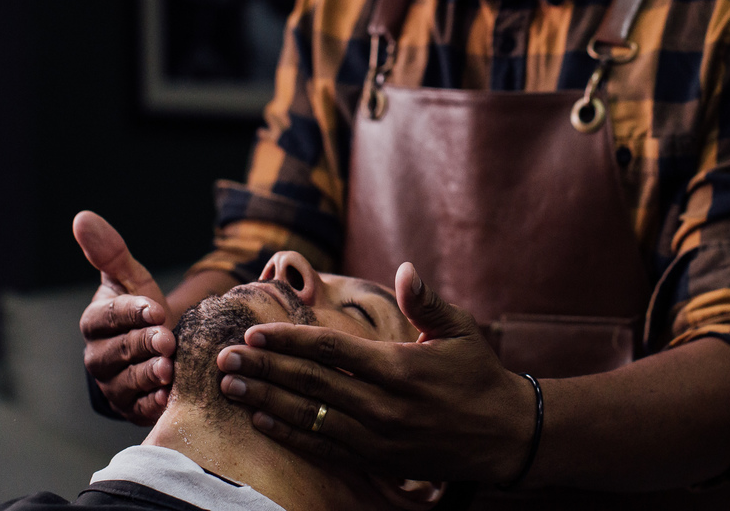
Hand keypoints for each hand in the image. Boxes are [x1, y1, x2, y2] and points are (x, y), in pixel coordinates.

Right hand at [75, 210, 175, 425]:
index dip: (131, 312)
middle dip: (143, 344)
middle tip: (167, 340)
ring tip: (168, 369)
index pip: (108, 316)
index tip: (155, 308)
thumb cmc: (142, 309)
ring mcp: (113, 384)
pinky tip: (167, 396)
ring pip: (127, 381)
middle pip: (118, 350)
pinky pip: (139, 408)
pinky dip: (152, 403)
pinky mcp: (132, 407)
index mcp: (95, 322)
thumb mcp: (132, 278)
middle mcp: (98, 356)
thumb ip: (110, 251)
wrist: (158, 348)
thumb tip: (83, 217)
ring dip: (148, 375)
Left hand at [216, 262, 534, 481]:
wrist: (505, 435)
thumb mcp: (461, 331)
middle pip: (310, 383)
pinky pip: (325, 448)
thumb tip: (405, 269)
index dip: (288, 341)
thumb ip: (427, 302)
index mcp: (400, 367)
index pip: (331, 351)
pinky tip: (262, 421)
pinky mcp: (378, 459)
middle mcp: (383, 404)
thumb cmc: (481, 375)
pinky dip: (291, 434)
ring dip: (266, 401)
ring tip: (231, 387)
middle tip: (224, 358)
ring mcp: (378, 436)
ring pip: (310, 416)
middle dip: (263, 369)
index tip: (255, 332)